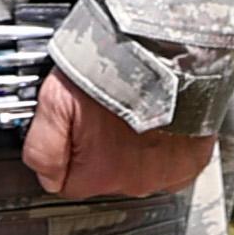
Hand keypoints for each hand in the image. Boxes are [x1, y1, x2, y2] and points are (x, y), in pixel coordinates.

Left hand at [20, 77, 216, 198]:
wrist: (173, 53)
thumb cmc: (119, 68)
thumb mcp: (56, 98)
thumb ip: (42, 147)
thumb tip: (44, 173)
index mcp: (97, 172)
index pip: (66, 181)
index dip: (65, 150)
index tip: (72, 127)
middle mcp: (132, 181)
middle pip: (104, 174)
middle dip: (103, 147)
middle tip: (105, 110)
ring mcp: (165, 173)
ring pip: (138, 169)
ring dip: (135, 146)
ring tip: (133, 110)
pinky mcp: (191, 162)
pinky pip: (170, 165)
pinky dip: (165, 146)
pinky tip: (158, 120)